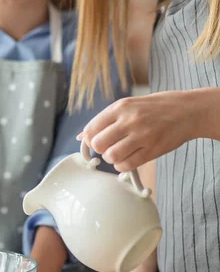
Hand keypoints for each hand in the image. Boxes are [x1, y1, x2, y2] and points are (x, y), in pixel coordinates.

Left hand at [77, 91, 201, 171]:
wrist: (189, 110)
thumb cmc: (156, 108)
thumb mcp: (130, 105)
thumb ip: (106, 120)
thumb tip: (82, 136)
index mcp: (121, 107)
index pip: (91, 128)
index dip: (89, 139)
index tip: (95, 141)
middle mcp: (130, 120)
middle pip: (98, 144)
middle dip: (100, 149)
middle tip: (109, 147)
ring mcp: (142, 136)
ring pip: (111, 156)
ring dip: (112, 158)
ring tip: (120, 153)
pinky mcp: (152, 150)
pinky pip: (127, 165)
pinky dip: (123, 166)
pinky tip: (128, 159)